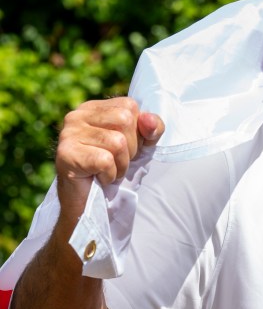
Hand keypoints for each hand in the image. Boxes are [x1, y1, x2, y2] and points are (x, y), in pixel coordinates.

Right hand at [56, 97, 164, 219]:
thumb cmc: (111, 170)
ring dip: (120, 165)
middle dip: (130, 149)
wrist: (87, 202)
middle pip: (124, 120)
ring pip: (117, 142)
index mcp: (94, 108)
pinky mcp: (66, 154)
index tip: (125, 149)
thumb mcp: (139, 147)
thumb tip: (149, 120)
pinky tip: (99, 178)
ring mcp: (69, 133)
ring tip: (107, 171)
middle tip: (115, 162)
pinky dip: (109, 175)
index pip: (129, 106)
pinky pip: (105, 160)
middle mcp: (78, 115)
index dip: (137, 132)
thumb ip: (151, 129)